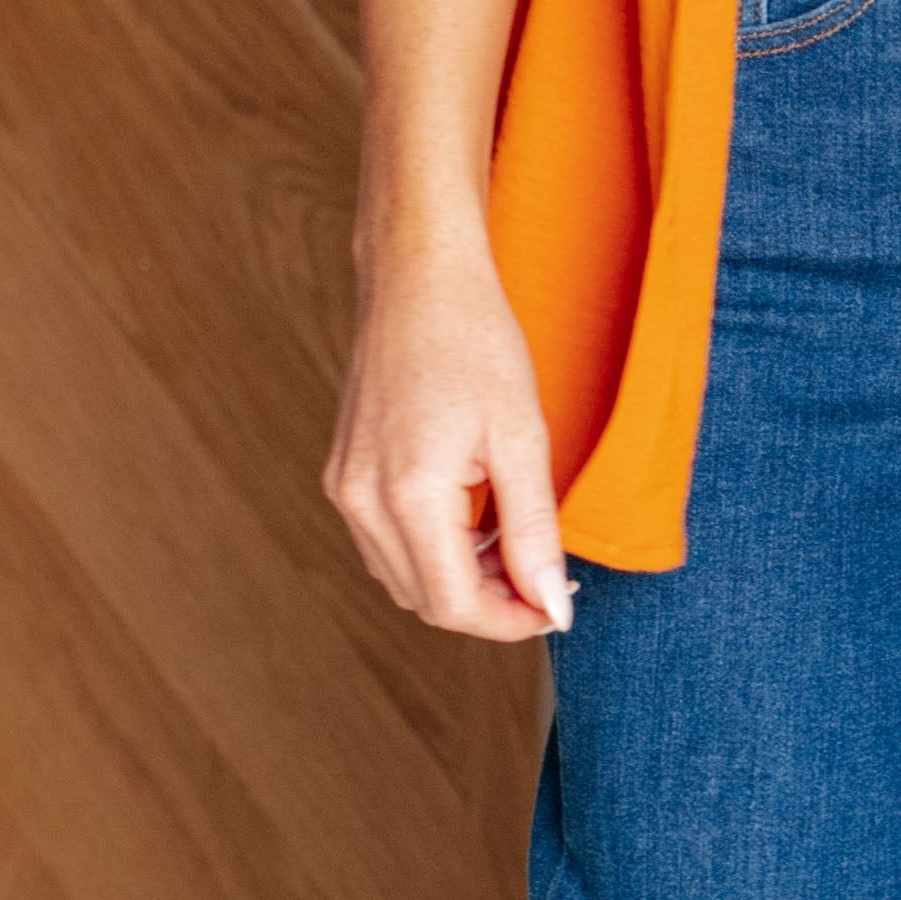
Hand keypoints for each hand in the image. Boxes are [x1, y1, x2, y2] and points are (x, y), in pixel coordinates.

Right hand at [325, 235, 572, 638]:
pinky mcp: (343, 475)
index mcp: (405, 493)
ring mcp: (345, 488)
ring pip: (404, 578)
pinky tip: (476, 518)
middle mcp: (361, 500)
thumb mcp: (522, 438)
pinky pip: (387, 544)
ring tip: (514, 541)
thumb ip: (534, 532)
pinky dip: (435, 552)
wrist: (418, 278)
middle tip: (546, 576)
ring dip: (462, 580)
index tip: (557, 606)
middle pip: (425, 601)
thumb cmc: (476, 341)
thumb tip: (552, 607)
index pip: (453, 604)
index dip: (510, 621)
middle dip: (490, 604)